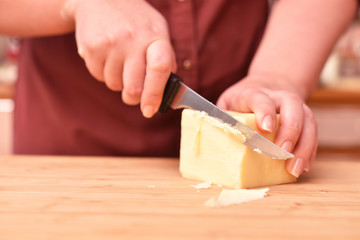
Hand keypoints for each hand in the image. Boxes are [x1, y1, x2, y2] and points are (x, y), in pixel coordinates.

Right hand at [65, 0, 176, 116]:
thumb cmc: (134, 20)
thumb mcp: (157, 31)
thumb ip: (165, 58)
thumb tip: (167, 91)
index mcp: (154, 37)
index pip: (160, 69)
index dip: (156, 94)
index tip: (150, 110)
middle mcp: (132, 40)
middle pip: (134, 88)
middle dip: (134, 98)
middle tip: (134, 94)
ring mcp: (110, 44)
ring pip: (115, 86)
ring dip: (118, 82)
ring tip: (119, 61)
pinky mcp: (91, 48)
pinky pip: (98, 77)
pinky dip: (104, 73)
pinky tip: (107, 56)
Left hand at [216, 75, 317, 176]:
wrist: (267, 85)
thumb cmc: (240, 101)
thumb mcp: (225, 104)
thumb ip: (218, 118)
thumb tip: (205, 137)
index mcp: (252, 93)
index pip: (260, 98)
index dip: (264, 111)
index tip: (265, 128)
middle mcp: (277, 96)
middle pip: (292, 107)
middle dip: (290, 130)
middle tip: (283, 152)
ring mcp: (294, 105)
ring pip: (308, 120)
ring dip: (304, 145)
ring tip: (295, 168)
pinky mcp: (304, 116)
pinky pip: (313, 131)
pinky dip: (310, 149)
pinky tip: (304, 166)